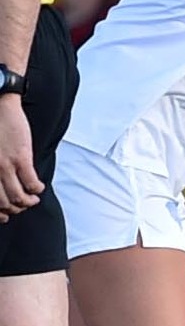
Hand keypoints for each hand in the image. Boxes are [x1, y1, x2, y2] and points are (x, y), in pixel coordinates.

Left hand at [0, 97, 41, 220]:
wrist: (0, 109)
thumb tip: (2, 185)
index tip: (6, 216)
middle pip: (4, 203)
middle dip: (15, 209)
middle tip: (23, 206)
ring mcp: (4, 166)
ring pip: (18, 197)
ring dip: (28, 202)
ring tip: (33, 199)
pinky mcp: (20, 158)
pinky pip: (31, 183)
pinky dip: (37, 189)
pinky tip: (39, 187)